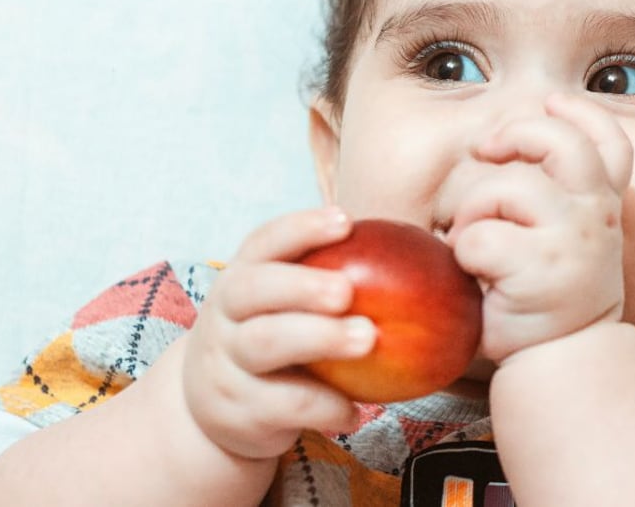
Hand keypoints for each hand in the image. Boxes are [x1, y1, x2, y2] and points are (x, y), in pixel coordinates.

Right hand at [180, 209, 376, 458]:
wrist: (214, 412)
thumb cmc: (274, 342)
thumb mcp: (283, 309)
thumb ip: (330, 284)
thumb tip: (420, 259)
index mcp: (241, 278)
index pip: (263, 242)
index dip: (302, 229)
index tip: (345, 221)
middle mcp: (224, 315)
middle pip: (253, 289)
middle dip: (302, 285)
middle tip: (347, 291)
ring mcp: (225, 363)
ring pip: (264, 344)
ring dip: (319, 338)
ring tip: (367, 339)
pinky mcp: (236, 410)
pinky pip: (282, 405)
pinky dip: (324, 406)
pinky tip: (354, 411)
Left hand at [447, 94, 632, 363]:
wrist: (560, 362)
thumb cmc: (547, 295)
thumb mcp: (564, 240)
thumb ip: (553, 195)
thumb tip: (498, 139)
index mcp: (603, 205)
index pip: (611, 144)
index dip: (582, 114)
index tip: (552, 102)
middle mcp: (596, 216)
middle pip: (558, 142)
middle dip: (513, 133)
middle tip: (485, 150)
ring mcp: (571, 240)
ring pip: (501, 188)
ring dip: (470, 213)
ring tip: (472, 246)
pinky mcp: (539, 269)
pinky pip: (477, 239)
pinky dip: (461, 256)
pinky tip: (474, 278)